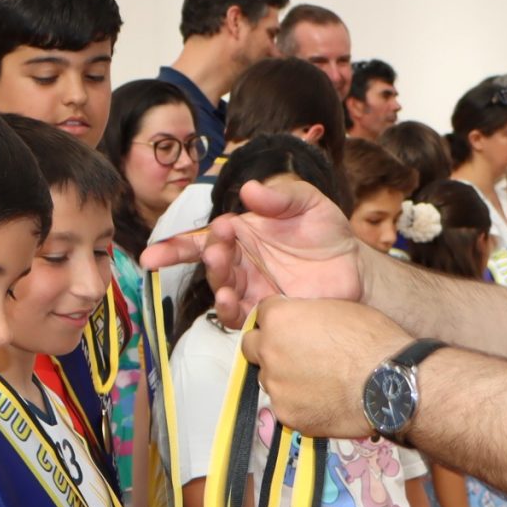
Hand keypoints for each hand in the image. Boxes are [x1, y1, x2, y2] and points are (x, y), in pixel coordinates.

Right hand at [139, 176, 364, 325]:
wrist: (356, 267)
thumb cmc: (326, 231)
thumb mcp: (307, 202)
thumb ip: (280, 196)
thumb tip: (249, 190)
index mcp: (241, 233)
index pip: (200, 239)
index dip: (172, 248)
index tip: (151, 257)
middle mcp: (240, 261)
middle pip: (211, 263)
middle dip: (210, 256)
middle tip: (220, 247)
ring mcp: (251, 288)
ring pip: (222, 290)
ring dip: (216, 284)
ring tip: (223, 279)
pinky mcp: (266, 310)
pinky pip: (240, 316)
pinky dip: (230, 312)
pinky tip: (231, 302)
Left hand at [241, 299, 414, 439]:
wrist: (390, 384)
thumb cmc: (372, 343)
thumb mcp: (339, 308)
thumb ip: (308, 315)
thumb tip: (303, 322)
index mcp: (280, 319)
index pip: (262, 314)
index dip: (279, 320)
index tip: (291, 327)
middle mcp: (269, 352)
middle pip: (253, 347)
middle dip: (269, 348)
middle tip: (296, 354)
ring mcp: (276, 386)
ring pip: (269, 379)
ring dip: (284, 378)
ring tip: (318, 380)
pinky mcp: (287, 414)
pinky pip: (285, 406)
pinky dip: (299, 403)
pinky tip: (323, 399)